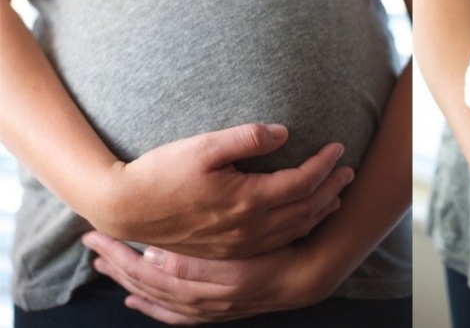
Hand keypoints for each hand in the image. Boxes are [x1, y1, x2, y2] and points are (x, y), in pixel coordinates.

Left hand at [83, 232, 331, 323]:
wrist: (304, 277)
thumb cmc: (278, 244)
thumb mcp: (250, 229)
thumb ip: (207, 241)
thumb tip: (159, 252)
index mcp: (207, 273)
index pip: (154, 266)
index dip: (126, 249)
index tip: (102, 230)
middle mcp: (202, 296)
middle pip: (148, 282)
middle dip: (118, 262)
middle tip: (91, 244)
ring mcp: (207, 305)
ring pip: (157, 296)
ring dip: (127, 281)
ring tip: (102, 265)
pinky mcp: (213, 311)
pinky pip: (174, 315)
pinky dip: (152, 308)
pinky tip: (134, 302)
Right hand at [94, 124, 353, 258]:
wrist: (126, 209)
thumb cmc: (162, 172)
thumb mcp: (204, 146)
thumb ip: (247, 138)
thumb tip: (283, 132)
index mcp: (248, 200)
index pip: (302, 183)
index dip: (324, 164)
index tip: (338, 147)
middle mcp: (250, 227)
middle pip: (305, 208)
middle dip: (331, 188)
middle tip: (349, 170)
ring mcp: (240, 242)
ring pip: (294, 229)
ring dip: (319, 210)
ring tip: (336, 194)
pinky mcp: (229, 248)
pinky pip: (277, 242)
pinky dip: (299, 228)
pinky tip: (303, 219)